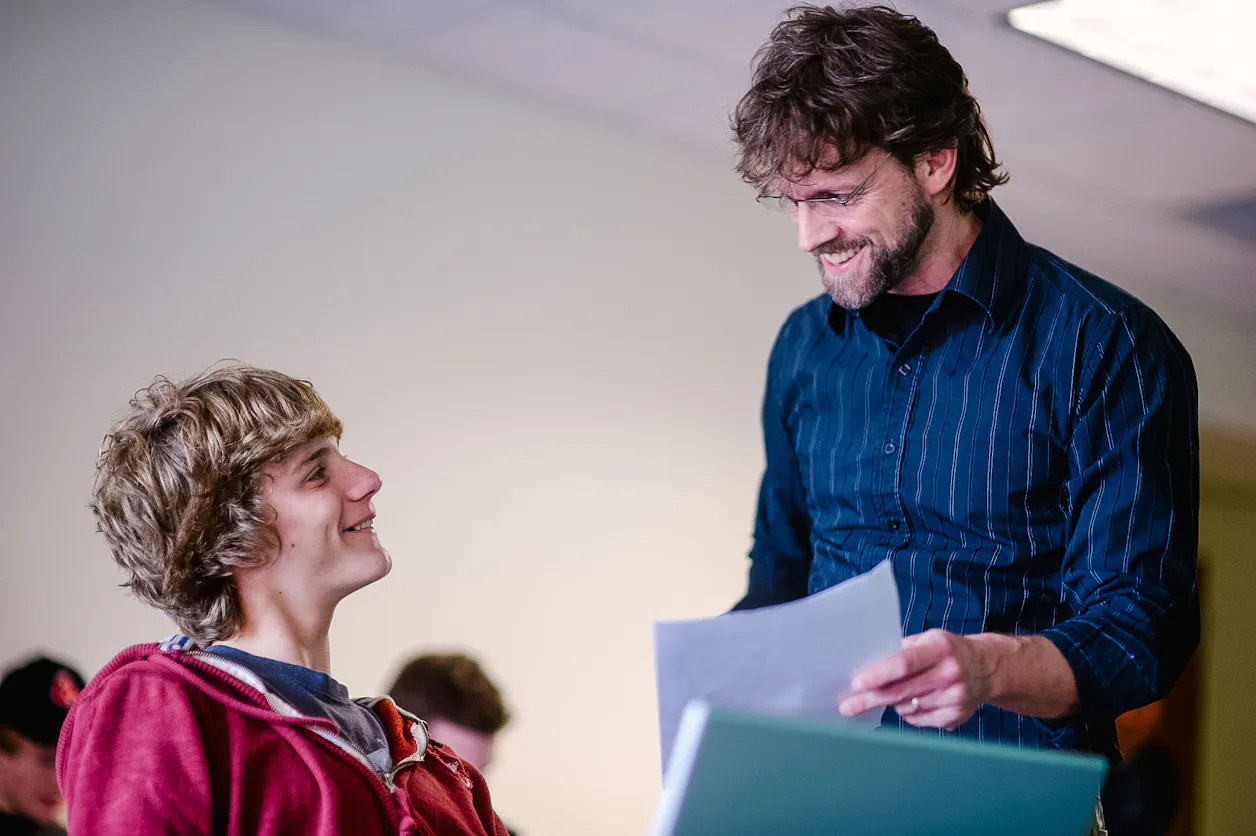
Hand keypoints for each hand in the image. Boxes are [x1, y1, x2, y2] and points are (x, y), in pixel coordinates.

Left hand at [838, 629, 994, 730]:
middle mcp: (950, 673)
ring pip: (907, 707)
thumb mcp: (927, 639)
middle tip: (847, 705)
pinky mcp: (956, 717)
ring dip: (892, 702)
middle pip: (901, 691)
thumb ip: (900, 650)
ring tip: (894, 692)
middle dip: (870, 699)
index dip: (878, 675)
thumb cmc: (946, 650)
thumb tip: (865, 667)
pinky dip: (908, 712)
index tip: (856, 684)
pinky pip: (918, 720)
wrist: (986, 668)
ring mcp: (955, 698)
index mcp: (940, 648)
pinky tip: (913, 700)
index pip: (904, 663)